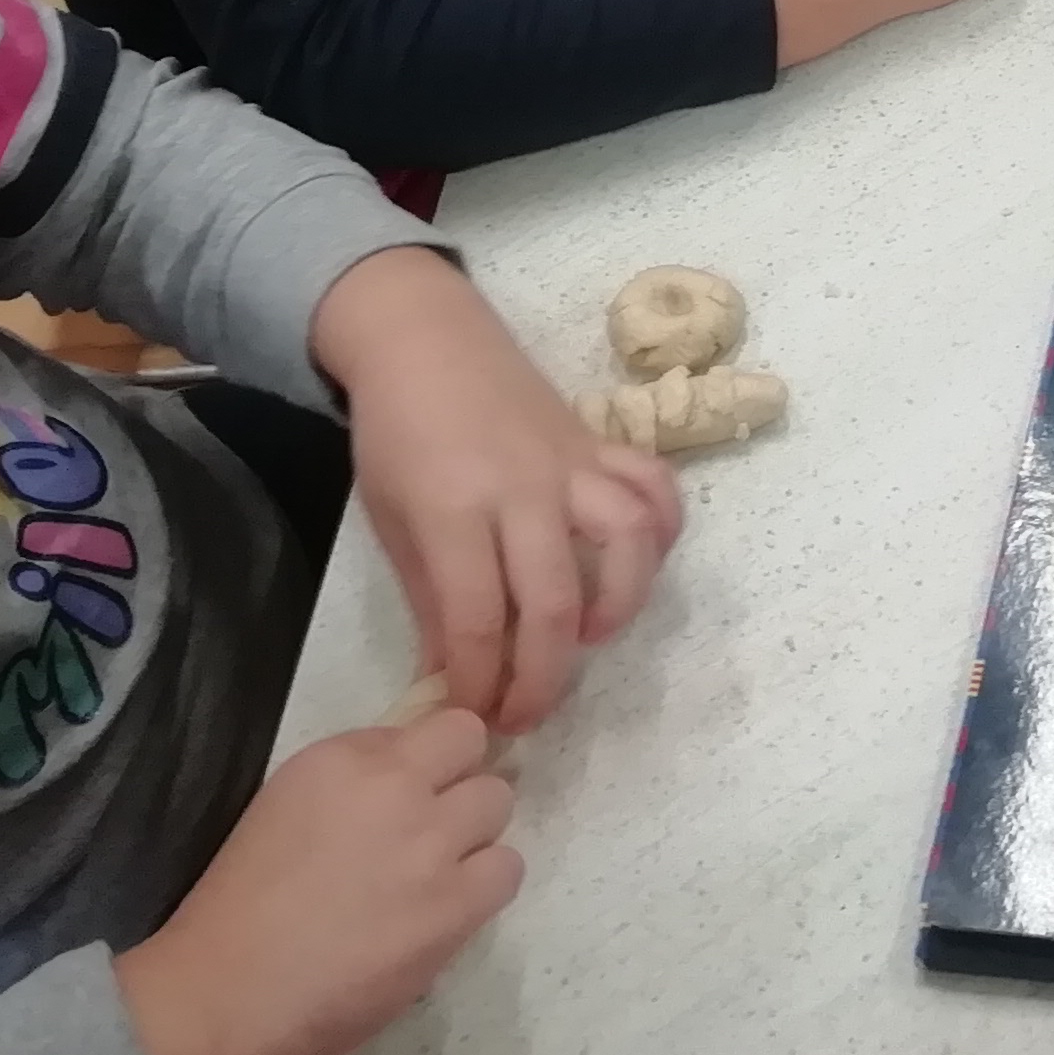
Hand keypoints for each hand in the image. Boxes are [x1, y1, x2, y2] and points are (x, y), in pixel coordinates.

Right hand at [115, 704, 521, 1054]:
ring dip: (473, 835)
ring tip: (434, 879)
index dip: (435, 758)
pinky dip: (483, 889)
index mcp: (344, 757)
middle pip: (475, 752)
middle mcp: (395, 787)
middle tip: (429, 835)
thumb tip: (415, 772)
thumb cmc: (236, 910)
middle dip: (457, 786)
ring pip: (498, 806)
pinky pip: (506, 870)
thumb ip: (357, 781)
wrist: (220, 997)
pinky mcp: (452, 907)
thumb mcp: (287, 806)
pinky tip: (442, 914)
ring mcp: (430, 845)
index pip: (438, 722)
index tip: (419, 790)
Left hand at [311, 249, 679, 732]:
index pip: (477, 618)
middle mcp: (521, 489)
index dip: (478, 682)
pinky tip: (637, 565)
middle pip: (553, 599)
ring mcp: (571, 463)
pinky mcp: (600, 443)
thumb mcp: (392, 520)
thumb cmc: (394, 432)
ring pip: (625, 539)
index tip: (474, 715)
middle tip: (526, 713)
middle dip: (543, 676)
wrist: (424, 338)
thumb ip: (430, 598)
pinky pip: (653, 486)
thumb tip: (454, 675)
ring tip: (589, 637)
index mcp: (452, 510)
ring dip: (618, 603)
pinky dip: (660, 531)